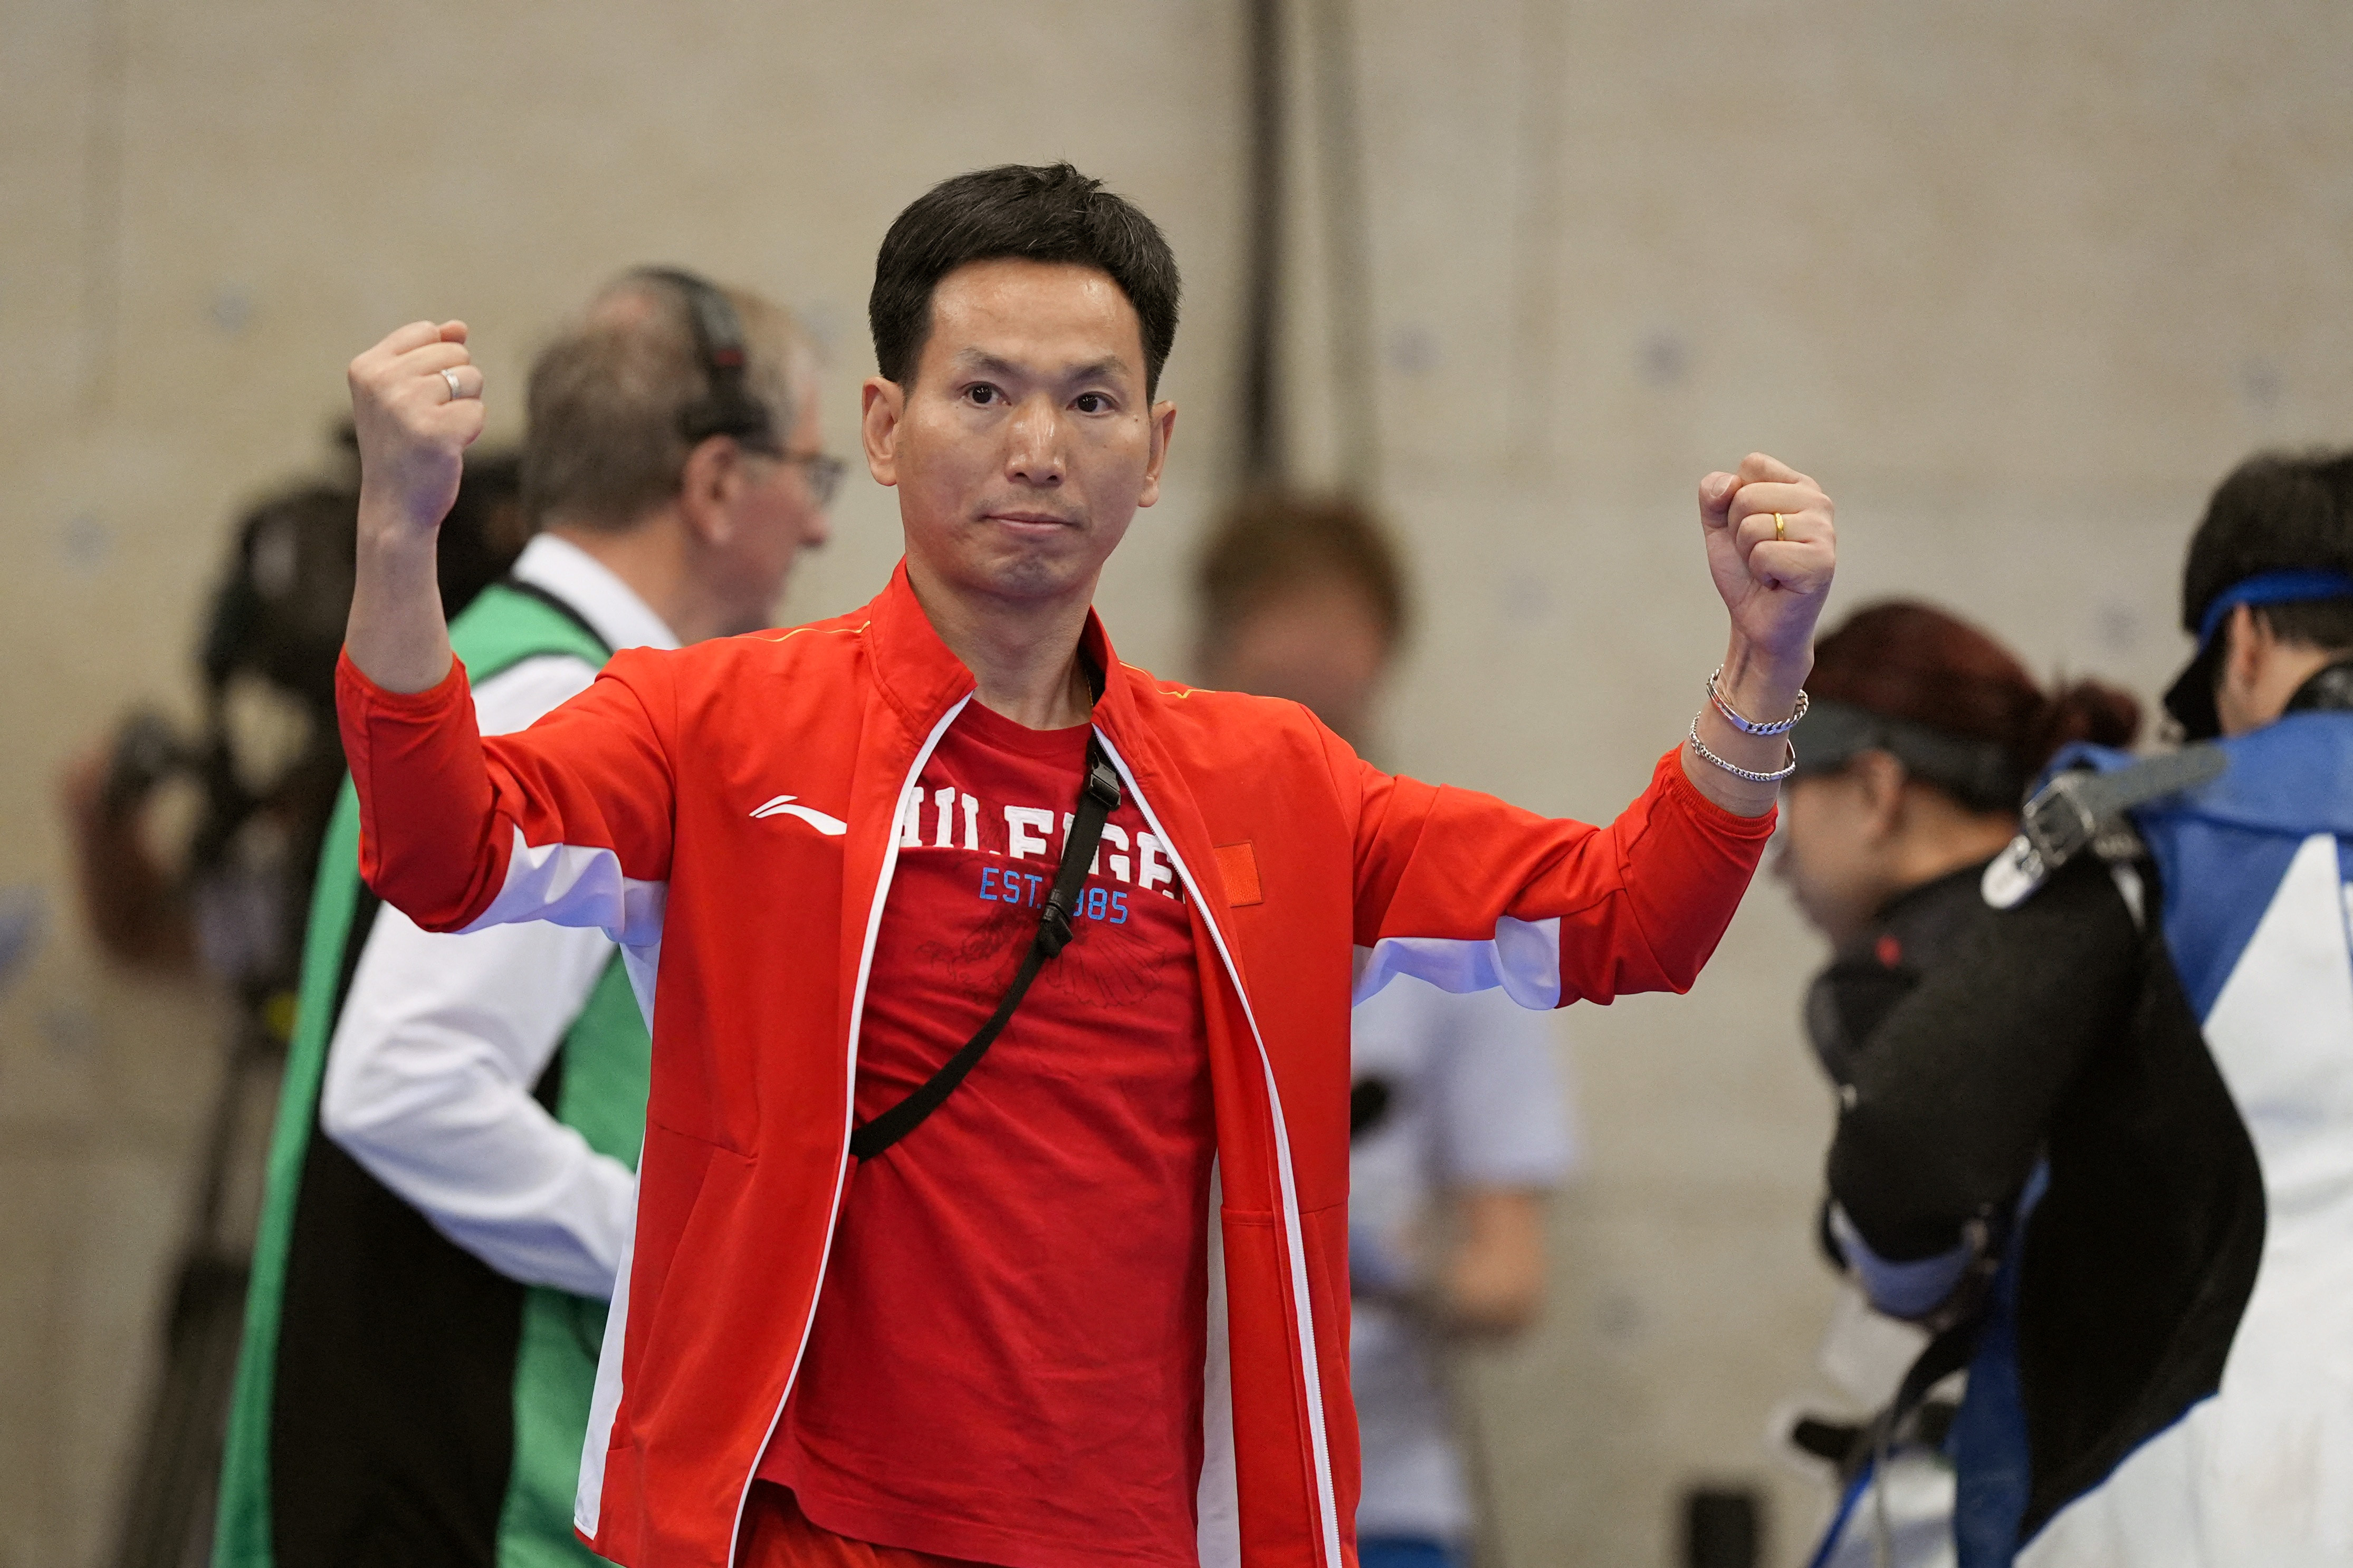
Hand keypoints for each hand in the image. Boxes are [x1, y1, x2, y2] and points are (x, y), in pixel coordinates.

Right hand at [342, 321, 475, 692]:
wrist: (395, 508)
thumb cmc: (404, 448)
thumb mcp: (405, 394)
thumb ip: (429, 355)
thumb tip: (458, 326)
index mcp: (366, 367)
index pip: (427, 332)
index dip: (437, 364)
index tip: (417, 397)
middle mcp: (381, 381)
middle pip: (456, 353)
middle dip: (456, 386)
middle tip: (429, 421)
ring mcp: (406, 405)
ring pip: (472, 378)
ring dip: (466, 408)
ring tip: (438, 433)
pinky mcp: (435, 431)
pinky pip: (478, 412)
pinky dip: (471, 433)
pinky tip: (447, 450)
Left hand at [1697, 452, 1836, 681]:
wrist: (1756, 623)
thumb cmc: (1745, 573)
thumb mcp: (1720, 527)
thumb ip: (1714, 495)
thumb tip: (1729, 483)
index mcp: (1799, 486)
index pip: (1753, 464)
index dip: (1735, 500)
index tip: (1750, 528)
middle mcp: (1818, 502)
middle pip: (1746, 496)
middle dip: (1738, 532)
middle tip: (1757, 555)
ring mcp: (1824, 532)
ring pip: (1752, 526)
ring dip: (1748, 555)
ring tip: (1769, 570)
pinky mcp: (1822, 562)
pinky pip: (1764, 554)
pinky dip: (1760, 574)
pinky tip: (1778, 583)